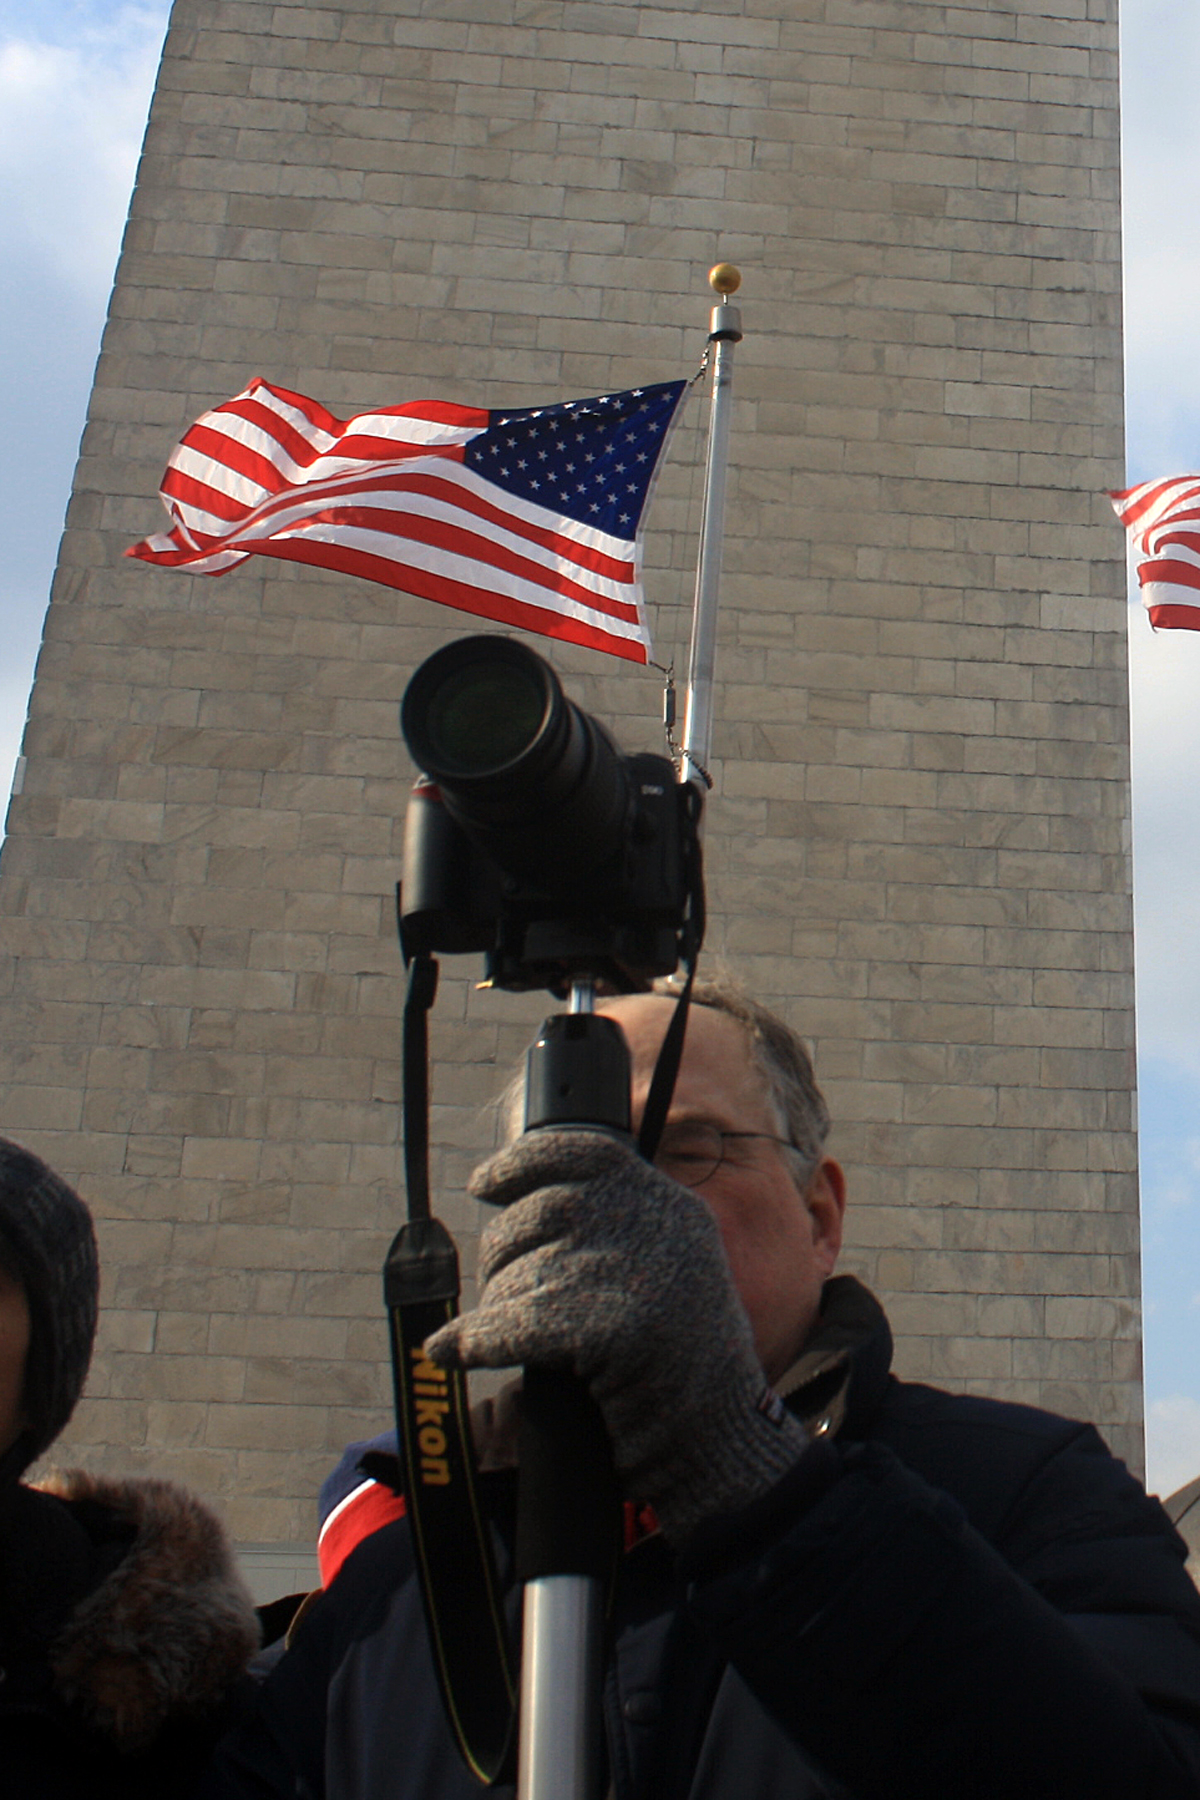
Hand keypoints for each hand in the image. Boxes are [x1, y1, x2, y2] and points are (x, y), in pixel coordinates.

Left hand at [424, 1130, 807, 1543]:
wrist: (723, 1439)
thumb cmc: (688, 1367)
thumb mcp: (674, 1271)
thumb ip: (620, 1230)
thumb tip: (528, 1207)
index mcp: (669, 1205)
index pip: (585, 1151)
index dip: (522, 1163)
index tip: (482, 1184)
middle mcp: (650, 1224)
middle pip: (539, 1211)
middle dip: (502, 1250)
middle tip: (496, 1284)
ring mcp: (629, 1271)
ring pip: (522, 1269)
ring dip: (496, 1304)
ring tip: (501, 1333)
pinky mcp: (604, 1324)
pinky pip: (512, 1323)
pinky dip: (474, 1340)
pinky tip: (449, 1350)